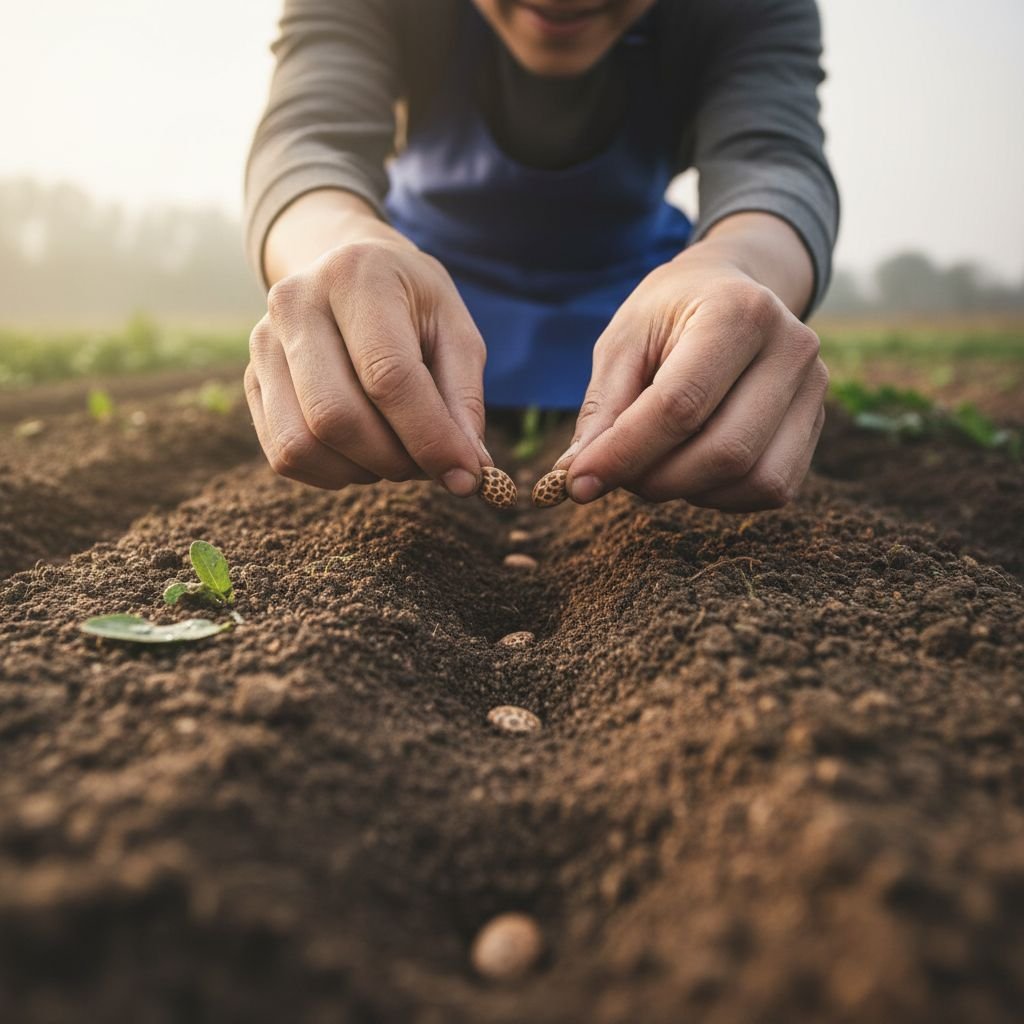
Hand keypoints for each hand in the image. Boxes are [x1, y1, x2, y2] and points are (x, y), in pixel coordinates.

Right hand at [245, 238, 488, 494]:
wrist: (351, 272)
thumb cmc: (413, 306)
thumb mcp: (456, 333)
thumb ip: (464, 399)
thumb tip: (466, 470)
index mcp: (356, 276)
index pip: (388, 374)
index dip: (429, 436)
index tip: (465, 475)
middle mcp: (295, 303)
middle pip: (335, 417)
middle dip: (394, 460)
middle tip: (430, 466)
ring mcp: (263, 343)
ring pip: (303, 444)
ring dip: (362, 471)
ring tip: (397, 455)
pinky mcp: (252, 380)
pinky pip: (284, 454)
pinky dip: (334, 473)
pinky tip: (364, 453)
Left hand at [558, 250, 828, 510]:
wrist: (732, 289)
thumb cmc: (669, 316)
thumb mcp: (624, 342)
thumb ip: (603, 408)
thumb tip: (577, 477)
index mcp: (739, 312)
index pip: (680, 405)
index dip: (625, 453)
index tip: (577, 482)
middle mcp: (791, 348)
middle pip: (725, 451)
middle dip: (656, 480)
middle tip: (615, 476)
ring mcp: (815, 388)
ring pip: (754, 478)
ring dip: (689, 491)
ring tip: (653, 465)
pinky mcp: (815, 424)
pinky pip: (771, 488)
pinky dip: (720, 495)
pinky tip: (690, 467)